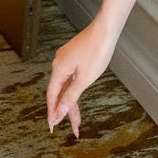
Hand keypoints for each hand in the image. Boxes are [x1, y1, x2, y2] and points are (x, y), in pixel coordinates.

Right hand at [45, 19, 116, 135]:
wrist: (106, 29)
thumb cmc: (97, 50)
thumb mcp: (84, 79)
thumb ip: (70, 97)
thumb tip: (59, 112)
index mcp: (58, 69)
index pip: (52, 97)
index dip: (52, 113)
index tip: (52, 127)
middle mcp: (59, 64)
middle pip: (59, 93)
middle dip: (65, 111)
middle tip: (73, 127)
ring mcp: (66, 59)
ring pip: (66, 86)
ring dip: (71, 102)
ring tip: (78, 120)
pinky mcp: (73, 56)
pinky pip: (70, 77)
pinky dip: (73, 89)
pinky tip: (76, 98)